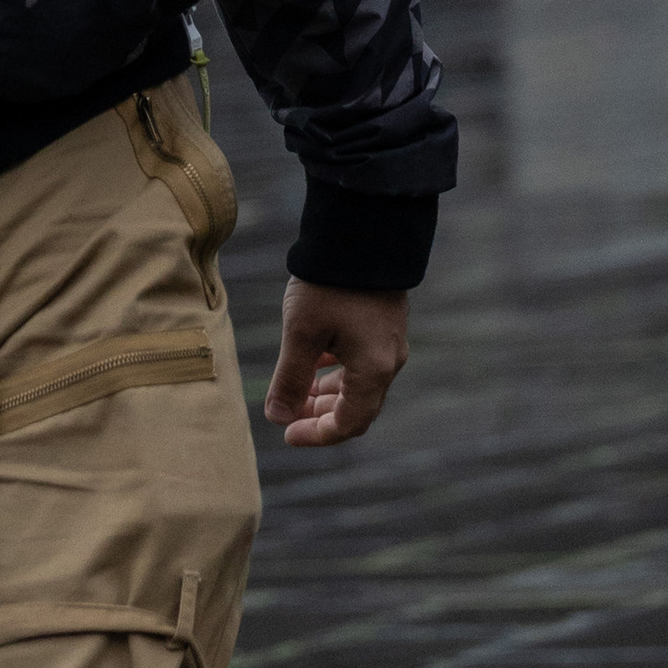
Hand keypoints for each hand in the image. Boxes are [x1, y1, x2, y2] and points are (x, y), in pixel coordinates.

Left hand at [263, 278, 409, 447]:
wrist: (361, 232)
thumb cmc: (329, 284)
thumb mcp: (301, 333)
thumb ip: (290, 379)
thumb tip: (278, 417)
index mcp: (373, 369)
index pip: (350, 423)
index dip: (318, 435)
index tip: (287, 434)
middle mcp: (388, 361)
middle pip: (357, 407)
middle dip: (320, 415)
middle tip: (286, 415)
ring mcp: (389, 342)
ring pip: (358, 383)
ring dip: (326, 392)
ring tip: (294, 390)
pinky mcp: (383, 324)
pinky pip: (361, 361)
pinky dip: (336, 370)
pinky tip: (312, 360)